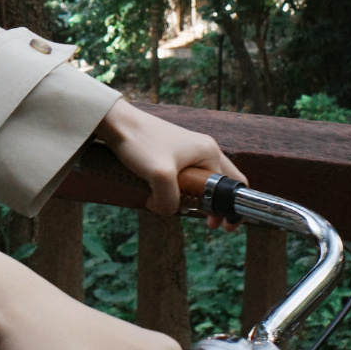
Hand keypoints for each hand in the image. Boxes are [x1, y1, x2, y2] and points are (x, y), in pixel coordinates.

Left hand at [95, 100, 243, 216]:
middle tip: (208, 223)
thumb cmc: (139, 143)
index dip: (232, 208)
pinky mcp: (172, 151)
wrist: (116, 123)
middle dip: (216, 205)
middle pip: (221, 183)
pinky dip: (181, 189)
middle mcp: (203, 148)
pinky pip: (186, 175)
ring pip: (201, 180)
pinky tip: (166, 196)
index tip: (225, 226)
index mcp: (209, 152)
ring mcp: (188, 149)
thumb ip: (170, 201)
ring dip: (195, 198)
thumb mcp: (160, 177)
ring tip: (182, 209)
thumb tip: (169, 210)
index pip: (234, 184)